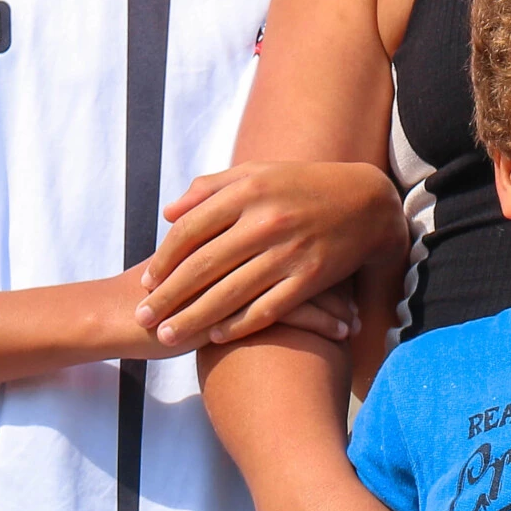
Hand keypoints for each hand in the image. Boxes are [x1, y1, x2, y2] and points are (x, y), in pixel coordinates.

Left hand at [136, 162, 397, 346]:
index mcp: (248, 191)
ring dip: (193, 318)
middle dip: (168, 296)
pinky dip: (239, 324)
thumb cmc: (304, 185)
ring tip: (167, 336)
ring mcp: (288, 252)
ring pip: (230, 293)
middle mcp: (266, 221)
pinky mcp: (310, 278)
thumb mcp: (257, 173)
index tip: (145, 282)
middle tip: (142, 318)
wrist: (368, 202)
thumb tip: (168, 213)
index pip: (190, 229)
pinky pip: (267, 307)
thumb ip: (210, 189)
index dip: (163, 259)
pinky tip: (215, 336)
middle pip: (203, 266)